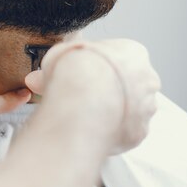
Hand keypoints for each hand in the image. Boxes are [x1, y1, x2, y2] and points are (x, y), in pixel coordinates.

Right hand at [25, 39, 160, 153]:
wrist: (83, 101)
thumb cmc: (75, 71)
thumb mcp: (57, 55)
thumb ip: (55, 65)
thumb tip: (39, 78)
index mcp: (133, 52)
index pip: (118, 58)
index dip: (96, 68)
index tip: (80, 75)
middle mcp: (147, 79)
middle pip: (128, 85)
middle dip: (106, 91)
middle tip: (79, 97)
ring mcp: (146, 108)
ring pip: (129, 110)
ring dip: (110, 112)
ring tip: (82, 115)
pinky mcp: (138, 133)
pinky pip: (124, 132)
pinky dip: (109, 131)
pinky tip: (90, 129)